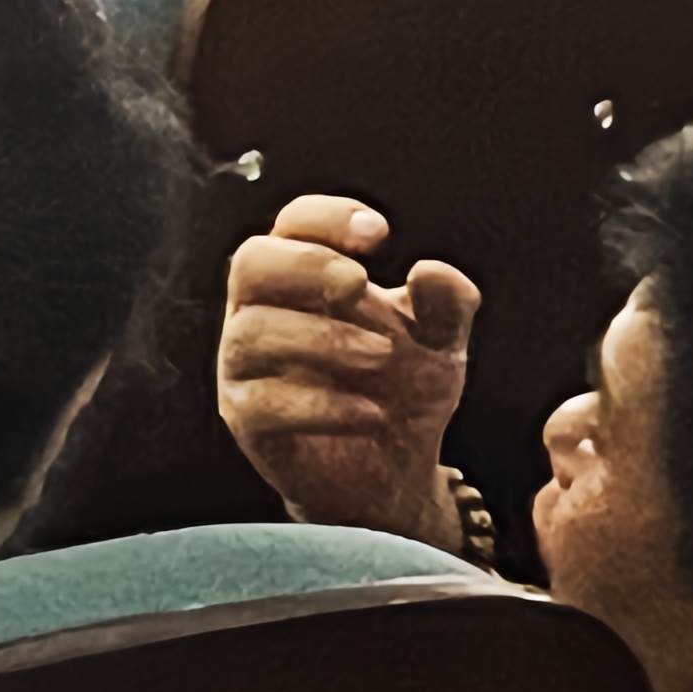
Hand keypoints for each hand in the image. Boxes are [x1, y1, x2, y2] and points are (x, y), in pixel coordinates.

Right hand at [217, 191, 480, 553]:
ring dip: (321, 337)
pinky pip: (265, 403)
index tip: (379, 233)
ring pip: (252, 331)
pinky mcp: (247, 419)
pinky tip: (371, 413)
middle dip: (306, 265)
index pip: (293, 225)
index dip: (326, 217)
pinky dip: (322, 405)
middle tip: (361, 282)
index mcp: (301, 279)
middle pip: (250, 262)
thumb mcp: (440, 343)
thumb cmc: (403, 390)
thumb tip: (430, 268)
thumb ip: (446, 304)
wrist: (392, 475)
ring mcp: (246, 366)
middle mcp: (260, 312)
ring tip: (383, 356)